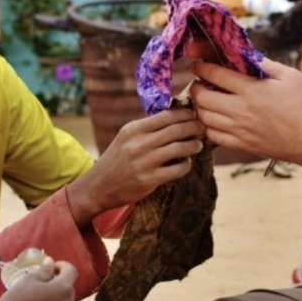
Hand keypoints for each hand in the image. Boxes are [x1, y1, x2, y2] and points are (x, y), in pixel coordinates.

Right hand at [0, 261, 77, 300]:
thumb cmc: (17, 298)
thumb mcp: (30, 278)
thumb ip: (45, 269)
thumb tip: (51, 262)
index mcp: (64, 288)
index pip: (71, 271)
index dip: (62, 266)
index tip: (52, 267)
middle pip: (68, 288)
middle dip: (58, 283)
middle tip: (41, 283)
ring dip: (56, 298)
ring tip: (38, 299)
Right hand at [69, 109, 203, 220]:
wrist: (98, 186)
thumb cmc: (117, 160)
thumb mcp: (126, 138)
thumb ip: (147, 128)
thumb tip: (176, 118)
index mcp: (133, 129)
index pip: (166, 116)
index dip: (185, 114)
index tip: (195, 114)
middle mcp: (138, 143)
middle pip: (175, 130)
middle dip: (193, 127)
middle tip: (202, 128)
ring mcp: (144, 162)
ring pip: (179, 149)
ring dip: (193, 145)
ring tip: (198, 145)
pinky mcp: (150, 180)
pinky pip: (177, 169)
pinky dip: (186, 165)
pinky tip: (186, 163)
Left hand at [190, 59, 301, 163]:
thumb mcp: (289, 76)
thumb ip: (265, 64)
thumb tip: (245, 54)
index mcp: (251, 90)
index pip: (214, 74)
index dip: (201, 67)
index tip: (197, 63)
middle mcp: (241, 111)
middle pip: (202, 98)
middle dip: (195, 87)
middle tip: (198, 83)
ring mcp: (240, 130)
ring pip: (204, 118)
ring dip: (199, 107)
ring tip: (204, 101)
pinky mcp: (242, 145)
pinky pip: (213, 137)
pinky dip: (207, 127)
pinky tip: (213, 120)